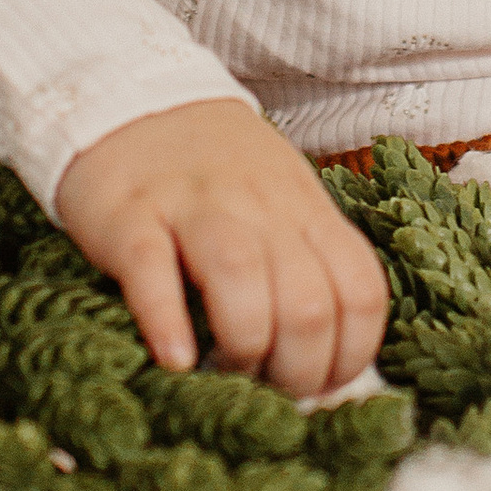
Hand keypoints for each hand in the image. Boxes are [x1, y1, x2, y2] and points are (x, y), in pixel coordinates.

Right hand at [56, 101, 387, 399]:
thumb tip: (331, 357)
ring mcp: (194, 207)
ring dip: (244, 345)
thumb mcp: (282, 205)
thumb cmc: (217, 173)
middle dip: (296, 368)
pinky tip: (174, 358)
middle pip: (306, 301)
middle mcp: (260, 207)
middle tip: (269, 388)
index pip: (360, 292)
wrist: (132, 103)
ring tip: (228, 373)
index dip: (351, 355)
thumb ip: (308, 265)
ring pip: (242, 276)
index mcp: (307, 210)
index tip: (322, 385)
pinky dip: (166, 321)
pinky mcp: (129, 216)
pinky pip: (152, 270)